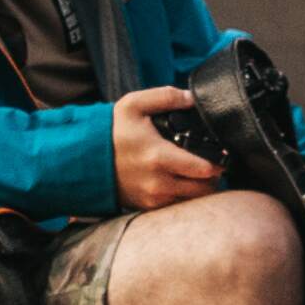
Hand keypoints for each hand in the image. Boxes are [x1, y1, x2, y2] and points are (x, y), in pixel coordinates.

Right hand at [107, 85, 220, 211]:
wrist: (83, 159)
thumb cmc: (109, 131)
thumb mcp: (134, 104)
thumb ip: (166, 97)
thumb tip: (192, 98)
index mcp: (159, 157)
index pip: (204, 169)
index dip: (218, 162)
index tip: (221, 155)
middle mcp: (158, 182)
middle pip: (204, 189)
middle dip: (212, 177)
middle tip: (212, 165)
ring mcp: (152, 198)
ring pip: (192, 201)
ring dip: (200, 189)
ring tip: (198, 174)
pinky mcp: (146, 207)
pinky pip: (176, 206)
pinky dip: (183, 197)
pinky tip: (181, 182)